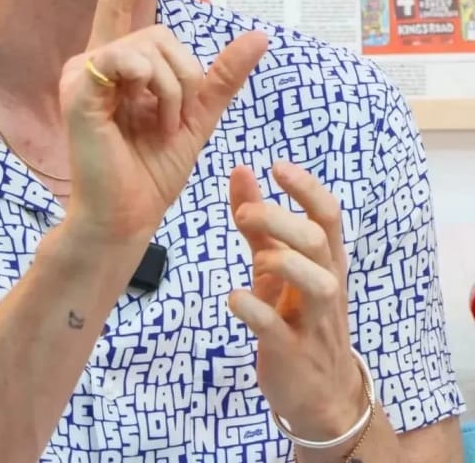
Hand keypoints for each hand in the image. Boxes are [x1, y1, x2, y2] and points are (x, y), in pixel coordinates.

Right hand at [59, 0, 267, 242]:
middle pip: (155, 31)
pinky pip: (128, 61)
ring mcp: (80, 76)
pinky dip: (155, 89)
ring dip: (173, 88)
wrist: (128, 216)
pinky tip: (148, 119)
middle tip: (178, 116)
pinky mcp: (77, 92)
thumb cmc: (152, 170)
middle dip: (185, 71)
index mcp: (114, 66)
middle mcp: (91, 63)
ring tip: (163, 125)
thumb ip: (221, 77)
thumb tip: (260, 36)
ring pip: (148, 46)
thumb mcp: (197, 115)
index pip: (120, 3)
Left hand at [228, 161, 365, 440]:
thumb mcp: (279, 266)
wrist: (322, 396)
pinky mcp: (292, 353)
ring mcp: (312, 322)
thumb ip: (260, 222)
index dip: (306, 188)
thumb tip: (240, 171)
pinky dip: (255, 310)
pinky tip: (234, 298)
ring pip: (316, 284)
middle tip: (245, 215)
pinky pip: (277, 329)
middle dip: (281, 221)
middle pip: (316, 242)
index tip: (277, 166)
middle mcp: (326, 286)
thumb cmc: (297, 315)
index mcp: (326, 261)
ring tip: (256, 258)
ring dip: (283, 262)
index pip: (328, 216)